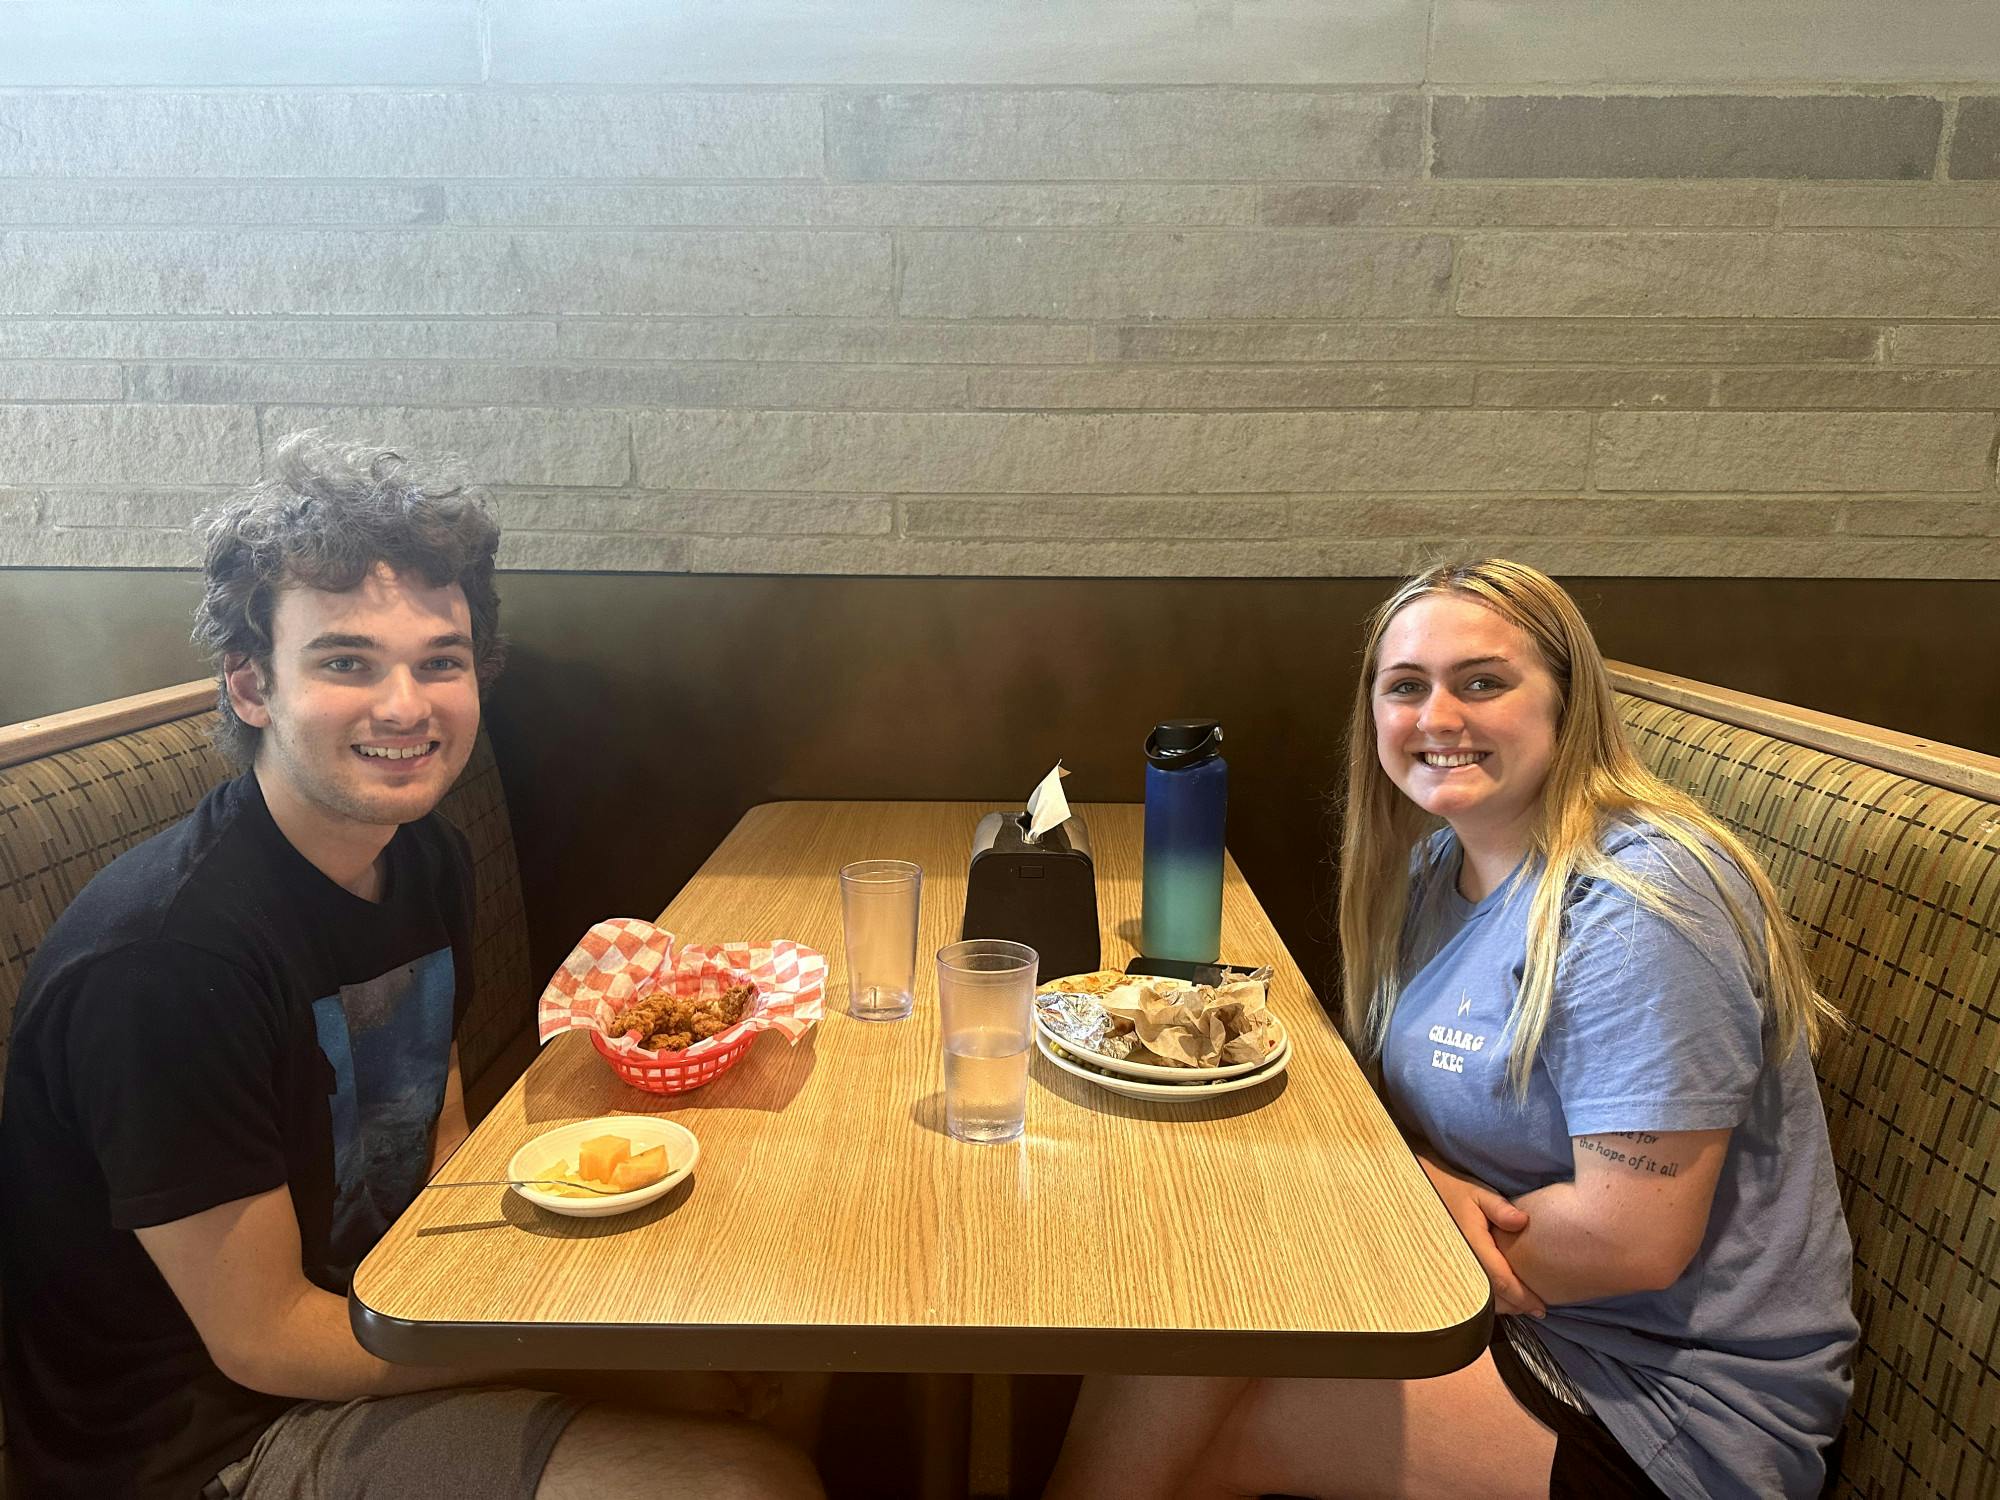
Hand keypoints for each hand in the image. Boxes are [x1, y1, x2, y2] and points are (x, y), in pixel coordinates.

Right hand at [1415, 1153, 1545, 1317]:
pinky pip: (1468, 1295)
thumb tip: (1523, 1221)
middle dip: (1516, 1306)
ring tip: (1522, 1305)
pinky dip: (1486, 1301)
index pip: (1500, 1279)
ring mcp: (1450, 1269)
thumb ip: (1500, 1208)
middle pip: (1491, 1298)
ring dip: (1502, 1306)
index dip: (1522, 1297)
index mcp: (1471, 1244)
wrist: (1420, 1196)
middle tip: (1537, 1309)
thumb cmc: (1454, 1192)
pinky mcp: (1446, 1271)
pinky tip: (1500, 1297)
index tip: (1541, 1307)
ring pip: (1478, 1301)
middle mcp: (1459, 1262)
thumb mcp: (1478, 1193)